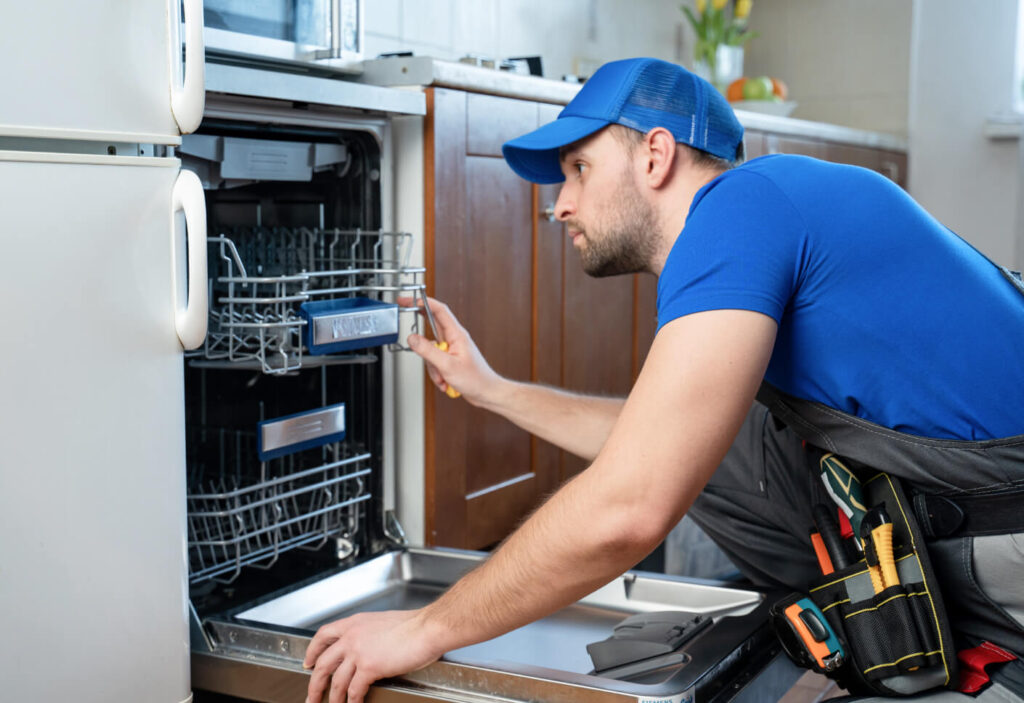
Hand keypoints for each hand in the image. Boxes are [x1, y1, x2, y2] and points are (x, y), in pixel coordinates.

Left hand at [303, 609, 444, 702]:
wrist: (427, 628)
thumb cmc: (414, 625)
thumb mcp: (383, 622)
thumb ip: (369, 634)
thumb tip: (367, 647)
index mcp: (355, 623)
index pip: (324, 635)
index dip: (312, 650)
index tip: (308, 662)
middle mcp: (352, 637)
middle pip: (322, 663)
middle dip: (314, 684)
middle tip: (311, 696)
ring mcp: (359, 652)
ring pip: (336, 681)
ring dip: (332, 698)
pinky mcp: (369, 667)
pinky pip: (354, 690)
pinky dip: (352, 702)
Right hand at [398, 296, 503, 405]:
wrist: (486, 393)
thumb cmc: (476, 379)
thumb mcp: (447, 365)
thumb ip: (427, 350)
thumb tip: (412, 338)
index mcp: (457, 334)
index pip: (439, 310)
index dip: (423, 302)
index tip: (410, 300)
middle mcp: (454, 339)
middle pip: (431, 327)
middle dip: (420, 333)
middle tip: (406, 319)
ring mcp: (452, 349)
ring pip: (430, 350)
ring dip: (432, 366)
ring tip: (443, 377)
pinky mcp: (449, 359)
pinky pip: (435, 362)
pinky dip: (437, 373)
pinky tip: (445, 381)